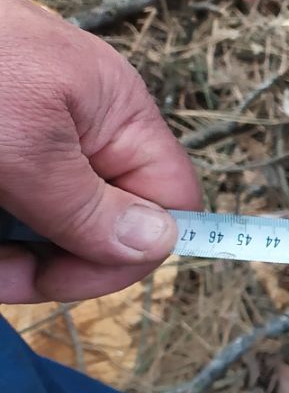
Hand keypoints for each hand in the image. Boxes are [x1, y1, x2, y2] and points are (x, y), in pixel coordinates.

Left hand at [0, 0, 200, 302]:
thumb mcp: (24, 150)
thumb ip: (90, 207)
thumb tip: (161, 246)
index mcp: (116, 115)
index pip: (167, 204)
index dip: (124, 254)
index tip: (55, 277)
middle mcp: (80, 124)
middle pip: (96, 221)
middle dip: (42, 259)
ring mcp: (28, 131)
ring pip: (36, 220)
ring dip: (2, 246)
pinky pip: (5, 199)